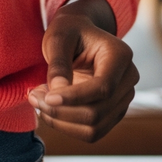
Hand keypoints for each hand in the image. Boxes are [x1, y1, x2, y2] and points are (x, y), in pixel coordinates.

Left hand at [28, 0, 138, 142]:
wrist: (78, 32)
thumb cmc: (69, 30)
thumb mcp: (58, 37)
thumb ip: (58, 63)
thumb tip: (57, 92)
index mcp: (120, 55)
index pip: (103, 88)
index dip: (74, 97)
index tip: (46, 98)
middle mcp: (128, 79)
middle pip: (98, 112)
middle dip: (62, 111)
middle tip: (33, 96)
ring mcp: (123, 98)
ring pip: (94, 128)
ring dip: (62, 122)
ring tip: (37, 102)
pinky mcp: (112, 112)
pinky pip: (91, 131)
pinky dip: (67, 126)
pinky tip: (49, 109)